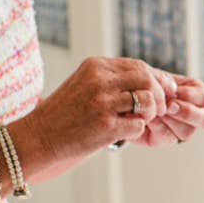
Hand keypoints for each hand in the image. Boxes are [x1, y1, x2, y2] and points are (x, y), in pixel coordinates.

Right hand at [21, 57, 177, 162]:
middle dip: (159, 94)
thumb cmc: (64, 113)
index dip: (157, 79)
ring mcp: (102, 103)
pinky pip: (138, 125)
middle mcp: (99, 81)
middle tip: (158, 108)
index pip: (138, 66)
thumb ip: (113, 79)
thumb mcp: (84, 84)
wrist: (38, 137)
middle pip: (147, 79)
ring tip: (141, 120)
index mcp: (95, 66)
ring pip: (147, 101)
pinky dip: (137, 130)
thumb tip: (153, 80)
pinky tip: (126, 133)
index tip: (165, 91)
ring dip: (151, 113)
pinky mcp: (105, 126)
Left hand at [139, 73, 203, 146]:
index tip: (173, 91)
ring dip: (170, 120)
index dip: (189, 95)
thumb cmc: (145, 84)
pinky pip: (166, 137)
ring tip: (155, 110)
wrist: (128, 97)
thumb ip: (165, 81)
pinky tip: (147, 118)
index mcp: (196, 95)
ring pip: (187, 131)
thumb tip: (172, 90)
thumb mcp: (156, 77)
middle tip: (169, 106)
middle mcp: (193, 115)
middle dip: (188, 113)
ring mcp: (180, 130)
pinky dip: (156, 126)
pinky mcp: (164, 140)